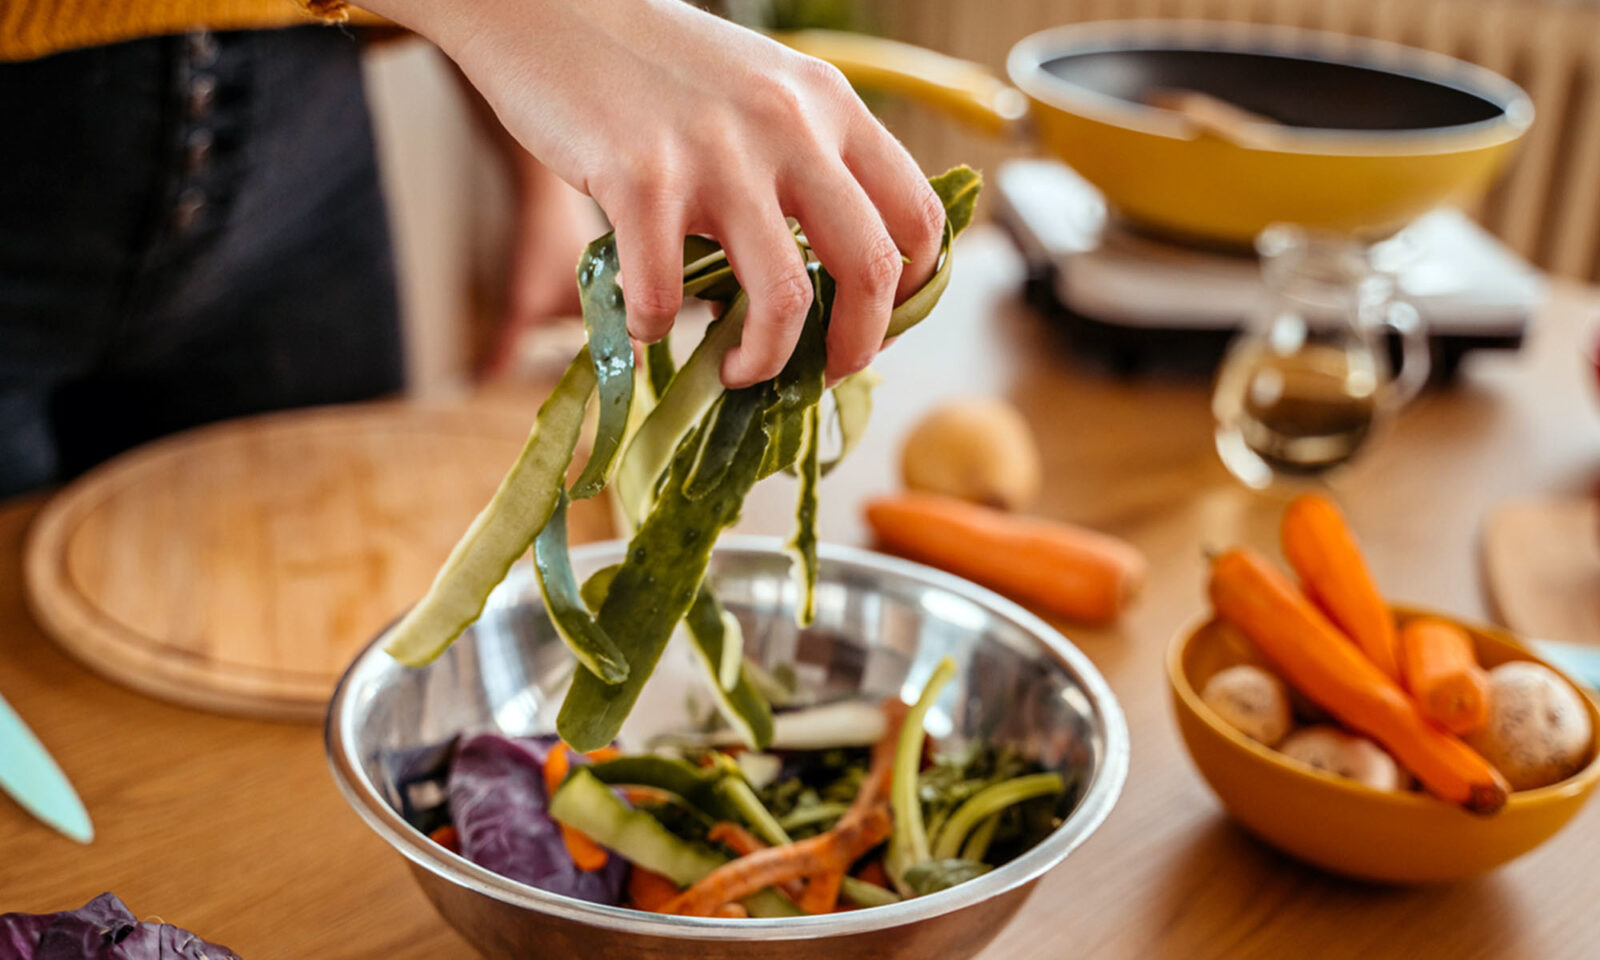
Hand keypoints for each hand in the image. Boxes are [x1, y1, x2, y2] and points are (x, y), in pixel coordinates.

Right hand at [360, 0, 944, 386]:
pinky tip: (647, 321)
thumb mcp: (758, 90)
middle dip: (856, 347)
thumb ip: (800, 161)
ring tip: (737, 370)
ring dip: (765, 362)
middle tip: (826, 373)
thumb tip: (822, 283)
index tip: (874, 324)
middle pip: (871, 268)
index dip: (911, 291)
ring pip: (783, 301)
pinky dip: (658, 330)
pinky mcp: (640, 180)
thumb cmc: (652, 63)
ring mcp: (716, 154)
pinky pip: (668, 297)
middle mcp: (788, 127)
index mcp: (829, 104)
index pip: (917, 215)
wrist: (547, 5)